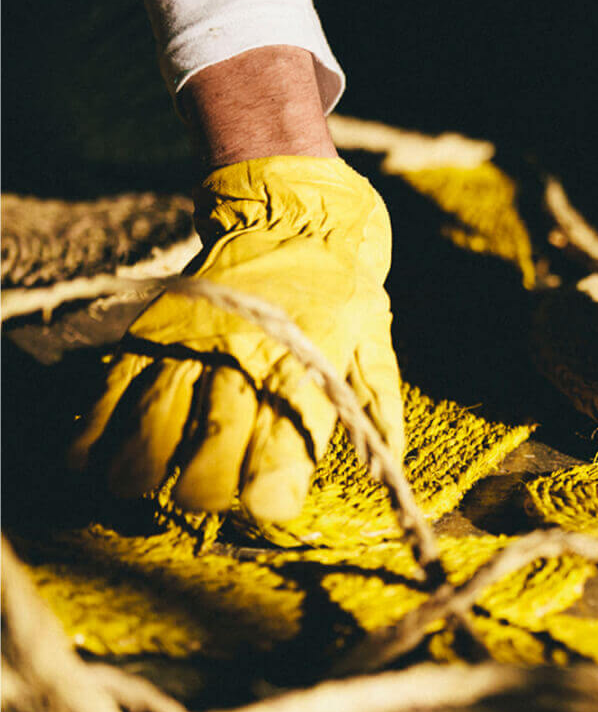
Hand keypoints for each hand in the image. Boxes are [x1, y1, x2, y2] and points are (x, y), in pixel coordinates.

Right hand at [70, 156, 404, 521]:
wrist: (292, 202)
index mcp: (305, 371)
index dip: (269, 495)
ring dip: (146, 471)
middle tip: (209, 498)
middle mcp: (245, 362)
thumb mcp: (374, 337)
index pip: (280, 453)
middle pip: (210, 452)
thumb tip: (391, 464)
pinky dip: (96, 429)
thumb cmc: (343, 279)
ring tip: (147, 489)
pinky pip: (114, 385)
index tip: (266, 508)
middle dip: (206, 491)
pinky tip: (92, 460)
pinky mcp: (155, 327)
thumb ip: (377, 403)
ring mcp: (193, 344)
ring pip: (154, 427)